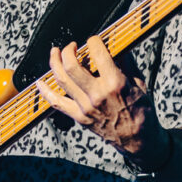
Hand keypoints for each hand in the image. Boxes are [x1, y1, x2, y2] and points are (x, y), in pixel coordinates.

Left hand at [37, 37, 168, 161]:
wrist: (138, 141)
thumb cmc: (142, 111)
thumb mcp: (139, 83)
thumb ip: (126, 63)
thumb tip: (118, 45)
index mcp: (115, 83)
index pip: (97, 53)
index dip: (94, 41)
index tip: (94, 40)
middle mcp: (97, 94)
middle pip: (72, 66)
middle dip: (68, 50)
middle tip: (72, 46)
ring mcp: (86, 107)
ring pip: (61, 80)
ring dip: (54, 63)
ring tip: (54, 52)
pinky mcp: (79, 117)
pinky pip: (57, 103)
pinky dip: (45, 91)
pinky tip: (40, 82)